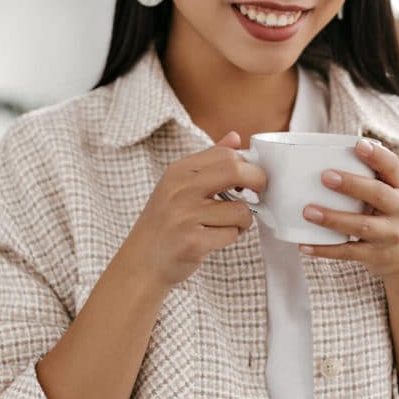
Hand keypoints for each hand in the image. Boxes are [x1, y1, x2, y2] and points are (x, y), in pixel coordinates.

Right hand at [120, 131, 266, 290]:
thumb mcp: (178, 185)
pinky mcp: (192, 241)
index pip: (225, 154)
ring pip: (240, 210)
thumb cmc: (165, 223)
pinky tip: (214, 239)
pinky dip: (230, 238)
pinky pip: (231, 234)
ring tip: (227, 225)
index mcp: (178, 171)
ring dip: (242, 221)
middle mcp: (180, 189)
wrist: (141, 261)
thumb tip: (234, 137)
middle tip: (258, 194)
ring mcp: (185, 215)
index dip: (248, 164)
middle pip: (236, 171)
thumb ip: (209, 161)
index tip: (251, 177)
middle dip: (257, 182)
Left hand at [298, 138, 398, 281]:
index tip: (359, 144)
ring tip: (308, 211)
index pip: (393, 166)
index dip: (377, 155)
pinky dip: (326, 249)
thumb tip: (324, 158)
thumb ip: (370, 178)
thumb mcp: (392, 195)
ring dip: (333, 218)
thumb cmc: (392, 217)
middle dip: (352, 184)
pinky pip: (349, 252)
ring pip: (362, 225)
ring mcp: (389, 234)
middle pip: (378, 194)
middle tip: (325, 176)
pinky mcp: (377, 255)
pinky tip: (305, 245)